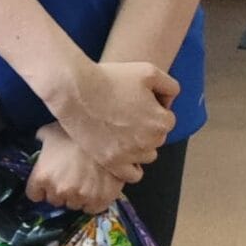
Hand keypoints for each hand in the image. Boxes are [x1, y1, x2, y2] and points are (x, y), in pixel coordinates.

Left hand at [26, 122, 128, 212]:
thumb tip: (40, 141)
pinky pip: (92, 209)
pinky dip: (93, 202)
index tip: (48, 181)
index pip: (34, 194)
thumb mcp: (49, 132)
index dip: (41, 188)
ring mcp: (80, 197)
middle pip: (55, 200)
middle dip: (60, 191)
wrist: (106, 135)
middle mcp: (59, 191)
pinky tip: (96, 188)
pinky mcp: (99, 201)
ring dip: (77, 196)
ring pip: (74, 205)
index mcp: (42, 176)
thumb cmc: (75, 132)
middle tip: (69, 177)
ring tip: (84, 181)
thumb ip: (41, 142)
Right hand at [51, 60, 176, 178]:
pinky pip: (133, 175)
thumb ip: (170, 86)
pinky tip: (121, 151)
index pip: (167, 120)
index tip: (135, 101)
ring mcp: (130, 154)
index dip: (152, 108)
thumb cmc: (110, 78)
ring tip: (119, 130)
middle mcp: (149, 141)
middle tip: (124, 113)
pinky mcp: (112, 162)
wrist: (75, 90)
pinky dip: (131, 166)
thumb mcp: (149, 71)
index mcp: (161, 121)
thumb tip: (168, 105)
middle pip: (157, 138)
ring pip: (146, 155)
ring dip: (139, 145)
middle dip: (146, 127)